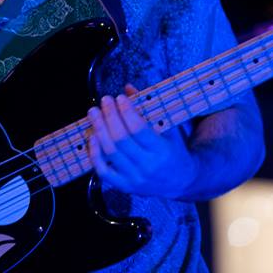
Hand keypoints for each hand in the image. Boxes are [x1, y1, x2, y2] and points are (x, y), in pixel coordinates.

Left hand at [87, 84, 198, 198]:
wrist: (180, 182)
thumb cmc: (174, 151)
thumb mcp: (169, 129)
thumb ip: (148, 108)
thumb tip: (127, 87)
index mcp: (162, 151)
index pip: (138, 129)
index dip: (126, 112)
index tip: (119, 98)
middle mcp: (148, 166)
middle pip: (121, 140)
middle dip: (110, 116)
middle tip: (104, 100)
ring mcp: (134, 178)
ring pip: (111, 153)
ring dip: (99, 129)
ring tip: (94, 113)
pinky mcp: (124, 186)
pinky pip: (103, 171)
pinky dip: (95, 154)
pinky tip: (92, 137)